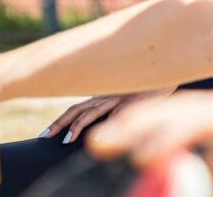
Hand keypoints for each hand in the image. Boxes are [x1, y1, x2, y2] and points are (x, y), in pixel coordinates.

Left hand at [40, 87, 174, 144]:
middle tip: (44, 136)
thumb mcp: (127, 99)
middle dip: (59, 123)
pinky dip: (106, 124)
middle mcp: (108, 95)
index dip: (60, 120)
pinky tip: (98, 136)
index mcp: (104, 96)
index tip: (45, 133)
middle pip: (78, 108)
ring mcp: (119, 98)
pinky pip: (117, 114)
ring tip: (65, 140)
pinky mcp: (133, 101)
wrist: (168, 72)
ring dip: (78, 126)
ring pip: (93, 111)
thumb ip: (113, 110)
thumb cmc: (148, 89)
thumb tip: (100, 131)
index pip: (77, 107)